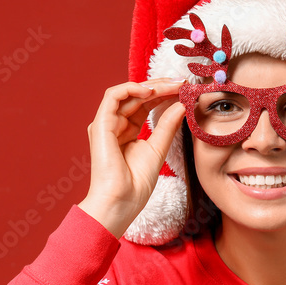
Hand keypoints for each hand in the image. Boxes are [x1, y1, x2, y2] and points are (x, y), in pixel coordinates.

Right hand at [78, 78, 186, 238]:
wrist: (121, 202)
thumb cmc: (136, 184)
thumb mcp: (158, 148)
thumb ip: (168, 125)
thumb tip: (182, 104)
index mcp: (127, 131)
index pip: (146, 104)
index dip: (165, 94)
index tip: (185, 89)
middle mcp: (115, 124)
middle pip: (138, 96)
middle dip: (161, 86)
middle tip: (182, 82)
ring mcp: (106, 124)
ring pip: (127, 93)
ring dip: (151, 85)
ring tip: (172, 85)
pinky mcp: (100, 124)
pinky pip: (113, 96)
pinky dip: (131, 88)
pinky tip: (151, 91)